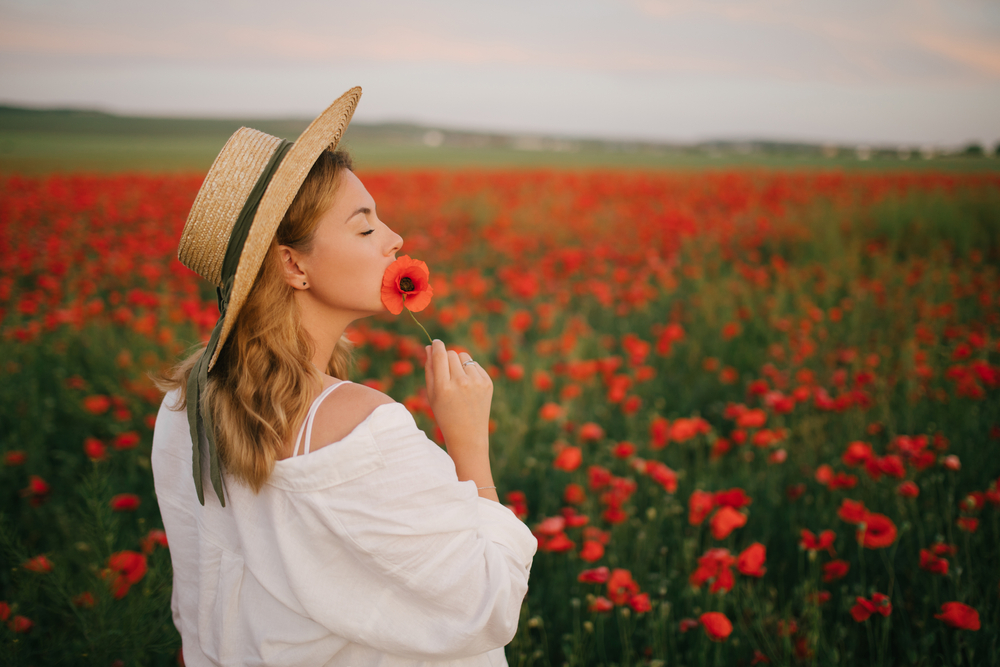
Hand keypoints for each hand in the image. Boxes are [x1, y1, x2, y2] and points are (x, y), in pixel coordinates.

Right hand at [424, 340, 497, 500]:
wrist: (468, 434)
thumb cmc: (445, 414)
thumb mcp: (432, 395)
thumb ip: (429, 369)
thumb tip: (430, 347)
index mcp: (443, 387)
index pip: (439, 354)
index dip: (436, 345)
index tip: (435, 343)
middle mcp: (461, 382)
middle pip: (451, 353)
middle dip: (447, 358)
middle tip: (446, 372)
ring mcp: (476, 382)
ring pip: (464, 357)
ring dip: (459, 364)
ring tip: (458, 381)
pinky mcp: (488, 383)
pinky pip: (475, 365)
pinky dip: (470, 372)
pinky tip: (469, 388)